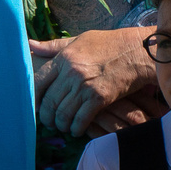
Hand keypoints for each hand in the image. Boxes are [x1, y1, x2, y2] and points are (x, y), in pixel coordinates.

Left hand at [30, 29, 152, 137]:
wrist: (139, 51)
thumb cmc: (109, 44)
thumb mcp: (80, 39)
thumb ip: (54, 46)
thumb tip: (31, 45)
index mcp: (63, 58)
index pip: (38, 82)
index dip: (34, 98)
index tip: (37, 106)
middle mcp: (71, 73)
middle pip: (49, 101)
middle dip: (46, 116)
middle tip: (49, 122)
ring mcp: (85, 86)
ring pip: (63, 113)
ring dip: (61, 124)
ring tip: (63, 127)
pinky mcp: (100, 98)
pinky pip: (81, 119)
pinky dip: (77, 128)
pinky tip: (77, 130)